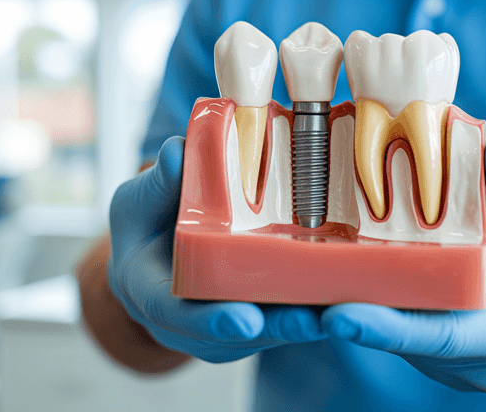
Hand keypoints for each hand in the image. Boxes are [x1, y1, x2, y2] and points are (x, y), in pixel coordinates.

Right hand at [107, 136, 325, 362]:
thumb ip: (158, 182)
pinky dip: (315, 308)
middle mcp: (192, 324)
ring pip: (270, 331)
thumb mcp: (137, 201)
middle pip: (239, 334)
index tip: (245, 322)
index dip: (213, 321)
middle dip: (277, 327)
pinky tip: (349, 296)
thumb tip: (179, 151)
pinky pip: (287, 318)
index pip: (181, 315)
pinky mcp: (258, 321)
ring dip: (306, 322)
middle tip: (311, 320)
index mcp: (153, 296)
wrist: (152, 257)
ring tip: (342, 309)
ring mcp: (227, 330)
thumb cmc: (143, 228)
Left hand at [321, 141, 485, 391]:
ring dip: (352, 308)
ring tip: (297, 269)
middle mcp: (482, 364)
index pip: (443, 337)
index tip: (336, 312)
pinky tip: (339, 270)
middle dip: (344, 310)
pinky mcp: (453, 356)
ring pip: (397, 339)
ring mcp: (465, 367)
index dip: (386, 327)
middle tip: (286, 277)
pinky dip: (376, 305)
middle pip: (402, 339)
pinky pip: (405, 332)